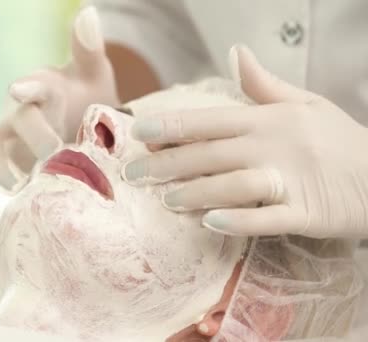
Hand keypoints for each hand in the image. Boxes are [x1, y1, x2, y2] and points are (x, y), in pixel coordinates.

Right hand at [0, 6, 117, 195]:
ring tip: (14, 184)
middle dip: (36, 137)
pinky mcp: (5, 157)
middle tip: (55, 152)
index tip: (20, 90)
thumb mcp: (93, 72)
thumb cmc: (86, 93)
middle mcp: (20, 109)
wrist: (82, 119)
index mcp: (42, 87)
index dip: (28, 88)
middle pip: (19, 122)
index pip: (35, 86)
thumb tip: (88, 10)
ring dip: (1, 166)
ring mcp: (9, 135)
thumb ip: (88, 47)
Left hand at [123, 45, 367, 237]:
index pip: (210, 120)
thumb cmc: (338, 141)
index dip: (173, 126)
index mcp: (267, 120)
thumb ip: (265, 85)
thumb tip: (237, 53)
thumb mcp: (305, 104)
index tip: (139, 133)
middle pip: (211, 154)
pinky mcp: (305, 212)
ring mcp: (290, 179)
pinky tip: (211, 223)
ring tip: (165, 201)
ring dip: (195, 192)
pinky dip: (240, 220)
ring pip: (233, 184)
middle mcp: (273, 146)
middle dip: (167, 164)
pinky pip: (268, 217)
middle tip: (133, 175)